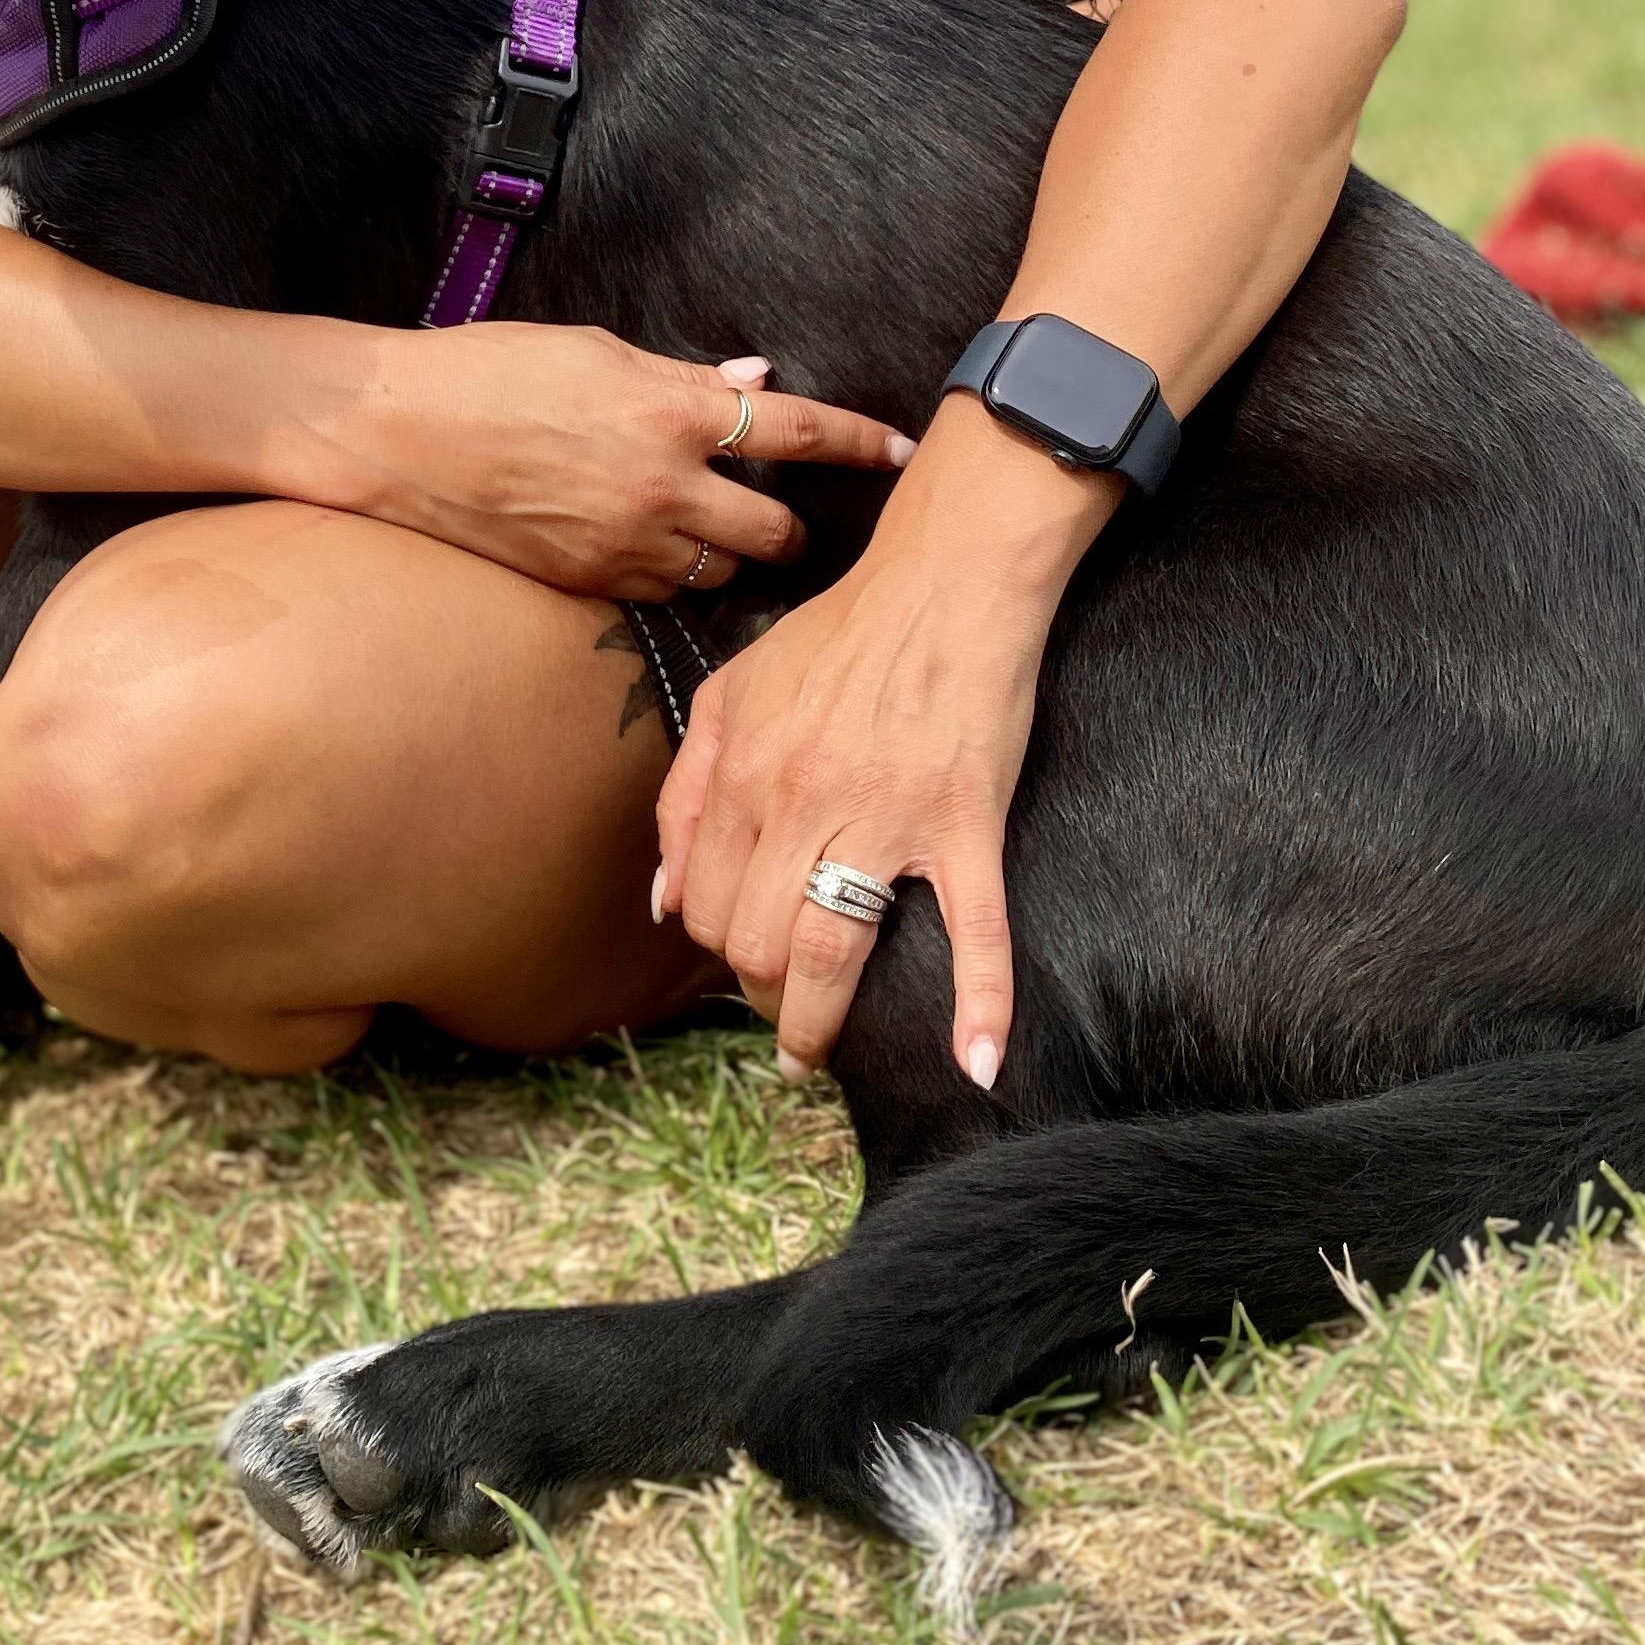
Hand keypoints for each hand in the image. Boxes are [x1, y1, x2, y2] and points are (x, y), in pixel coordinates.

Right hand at [315, 336, 911, 603]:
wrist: (399, 434)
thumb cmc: (491, 371)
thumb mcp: (596, 349)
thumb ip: (684, 375)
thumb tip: (754, 381)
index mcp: (674, 411)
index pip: (799, 432)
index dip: (861, 442)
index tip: (902, 450)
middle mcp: (665, 486)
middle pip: (776, 528)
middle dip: (791, 523)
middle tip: (786, 511)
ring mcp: (628, 543)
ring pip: (722, 568)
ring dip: (730, 550)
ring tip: (713, 528)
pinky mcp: (591, 582)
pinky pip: (661, 590)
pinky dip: (671, 572)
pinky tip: (651, 546)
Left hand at [654, 426, 1088, 1088]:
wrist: (945, 582)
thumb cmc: (839, 637)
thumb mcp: (733, 693)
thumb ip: (685, 792)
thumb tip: (663, 901)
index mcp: (743, 772)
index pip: (703, 905)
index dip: (716, 947)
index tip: (742, 959)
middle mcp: (801, 801)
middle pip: (756, 941)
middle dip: (760, 992)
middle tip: (782, 1007)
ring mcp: (885, 817)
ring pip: (831, 950)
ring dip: (817, 1020)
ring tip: (815, 1048)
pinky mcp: (962, 821)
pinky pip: (974, 926)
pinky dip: (982, 1001)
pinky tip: (978, 1062)